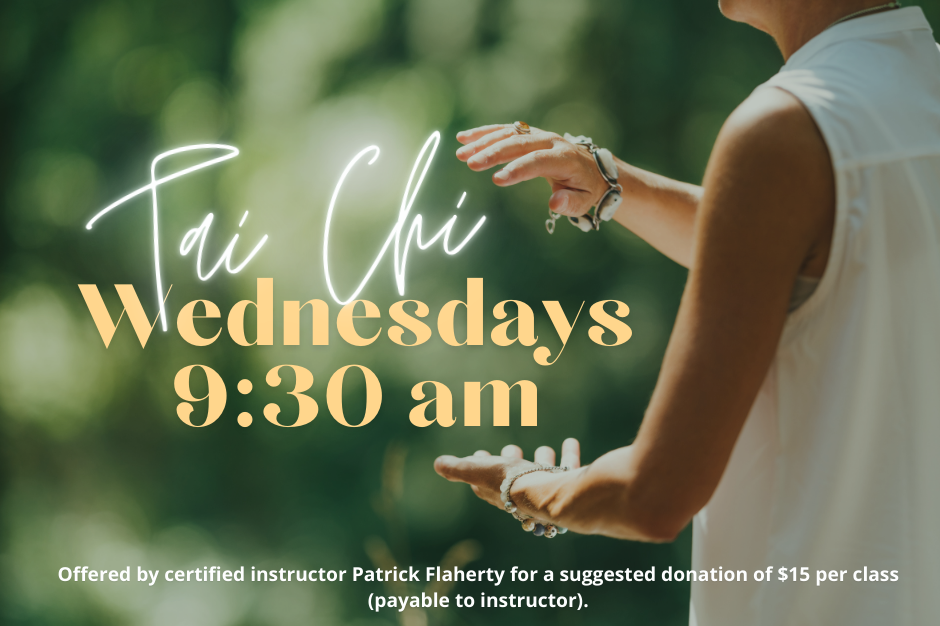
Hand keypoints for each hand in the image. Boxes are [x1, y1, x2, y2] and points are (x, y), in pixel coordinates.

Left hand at [434, 438, 581, 516]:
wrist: (548, 495)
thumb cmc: (509, 483)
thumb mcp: (479, 471)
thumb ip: (457, 469)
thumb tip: (436, 464)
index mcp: (499, 492)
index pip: (485, 482)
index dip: (480, 468)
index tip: (478, 455)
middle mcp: (522, 494)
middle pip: (515, 478)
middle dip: (513, 463)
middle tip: (511, 449)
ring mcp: (545, 490)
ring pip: (543, 473)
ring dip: (542, 460)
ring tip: (544, 449)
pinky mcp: (566, 485)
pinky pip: (567, 467)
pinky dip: (568, 454)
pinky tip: (571, 441)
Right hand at [455, 124, 607, 217]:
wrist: (593, 167)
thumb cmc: (585, 189)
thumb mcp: (583, 201)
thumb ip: (570, 203)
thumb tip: (555, 203)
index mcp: (565, 158)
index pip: (538, 161)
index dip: (518, 169)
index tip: (497, 180)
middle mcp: (551, 141)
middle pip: (519, 143)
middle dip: (494, 152)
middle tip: (471, 164)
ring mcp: (539, 134)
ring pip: (509, 133)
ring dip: (484, 141)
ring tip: (462, 153)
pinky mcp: (529, 133)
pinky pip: (505, 130)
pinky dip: (484, 133)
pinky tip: (464, 138)